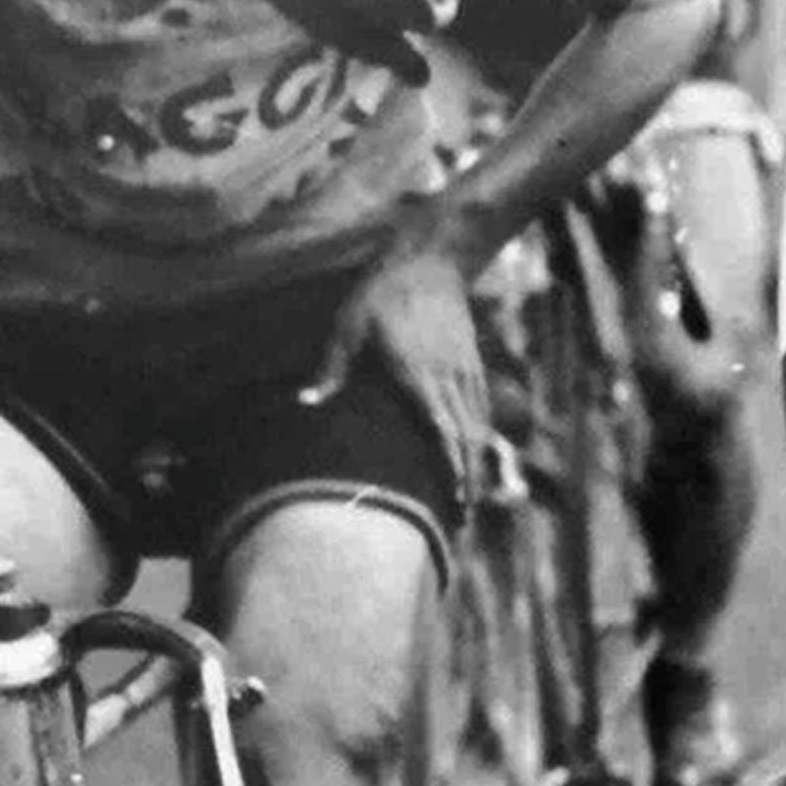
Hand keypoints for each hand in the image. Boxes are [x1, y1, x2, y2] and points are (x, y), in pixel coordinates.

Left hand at [305, 238, 489, 479]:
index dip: (451, 470)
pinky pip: (481, 411)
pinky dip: (480, 439)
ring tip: (471, 502)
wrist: (428, 263)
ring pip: (479, 429)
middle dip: (469, 482)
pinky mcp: (472, 366)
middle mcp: (450, 379)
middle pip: (467, 440)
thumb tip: (305, 404)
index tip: (455, 502)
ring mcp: (466, 373)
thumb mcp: (347, 329)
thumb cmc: (380, 296)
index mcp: (419, 376)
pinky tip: (475, 458)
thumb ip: (331, 370)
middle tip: (462, 522)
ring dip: (477, 466)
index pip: (442, 432)